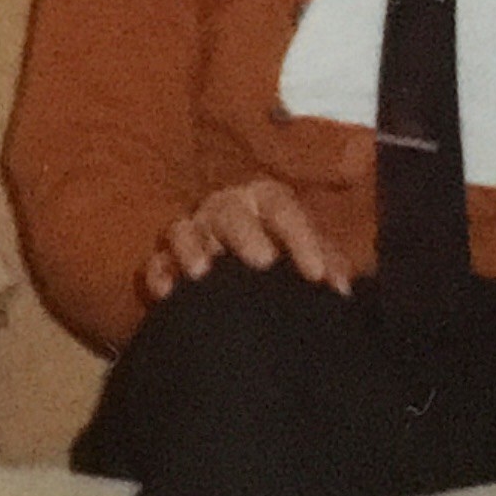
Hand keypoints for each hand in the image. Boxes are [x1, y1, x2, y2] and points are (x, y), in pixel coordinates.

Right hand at [143, 178, 351, 302]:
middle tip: (263, 262)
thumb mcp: (311, 255)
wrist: (249, 272)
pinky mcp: (166, 261)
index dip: (302, 238)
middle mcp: (225, 209)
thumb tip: (339, 288)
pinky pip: (156, 263)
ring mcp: (193, 233)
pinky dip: (160, 275)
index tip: (315, 276)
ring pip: (183, 229)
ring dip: (191, 248)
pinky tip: (168, 294)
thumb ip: (329, 264)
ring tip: (202, 273)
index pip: (282, 209)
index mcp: (264, 201)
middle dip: (245, 233)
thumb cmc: (285, 256)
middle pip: (229, 211)